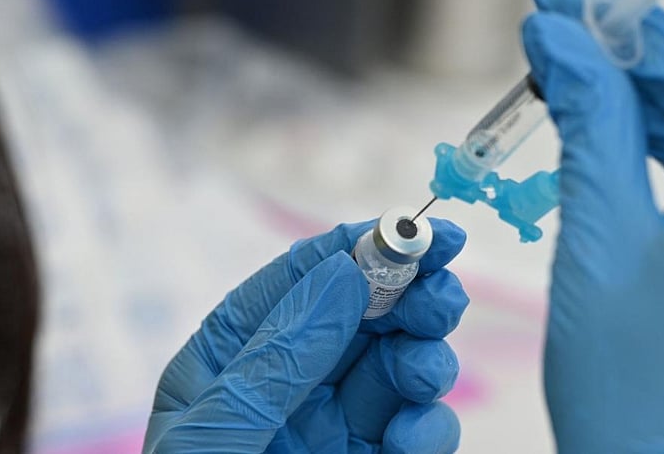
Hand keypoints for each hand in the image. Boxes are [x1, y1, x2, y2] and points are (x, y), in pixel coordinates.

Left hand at [143, 219, 468, 452]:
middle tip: (443, 291)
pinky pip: (415, 429)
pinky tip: (415, 437)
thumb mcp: (220, 432)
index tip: (417, 230)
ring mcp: (331, 427)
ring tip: (423, 373)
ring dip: (424, 358)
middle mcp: (284, 383)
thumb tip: (345, 276)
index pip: (299, 280)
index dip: (358, 246)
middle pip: (361, 315)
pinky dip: (428, 426)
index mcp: (229, 358)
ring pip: (396, 366)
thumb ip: (282, 354)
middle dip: (406, 297)